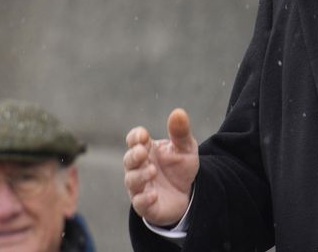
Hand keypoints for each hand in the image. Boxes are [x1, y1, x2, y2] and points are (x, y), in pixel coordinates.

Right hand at [123, 108, 199, 226]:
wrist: (188, 193)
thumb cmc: (180, 167)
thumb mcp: (186, 147)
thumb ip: (180, 132)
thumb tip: (178, 112)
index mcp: (147, 149)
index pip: (134, 139)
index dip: (136, 137)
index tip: (143, 136)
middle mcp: (139, 167)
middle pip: (129, 159)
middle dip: (134, 155)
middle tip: (143, 152)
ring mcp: (140, 186)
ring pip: (132, 180)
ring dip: (140, 175)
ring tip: (153, 171)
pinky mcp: (145, 205)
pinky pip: (139, 203)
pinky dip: (144, 199)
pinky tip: (153, 194)